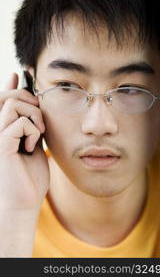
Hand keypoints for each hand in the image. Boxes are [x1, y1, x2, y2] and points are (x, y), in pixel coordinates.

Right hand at [0, 73, 49, 210]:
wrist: (25, 200)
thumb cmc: (29, 174)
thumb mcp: (33, 142)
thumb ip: (30, 121)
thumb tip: (29, 102)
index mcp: (3, 127)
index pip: (4, 97)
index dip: (13, 85)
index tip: (21, 75)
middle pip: (8, 95)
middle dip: (30, 100)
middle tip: (40, 122)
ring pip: (14, 104)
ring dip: (34, 116)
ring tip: (38, 135)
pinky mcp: (0, 145)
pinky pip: (20, 123)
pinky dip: (33, 132)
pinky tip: (31, 147)